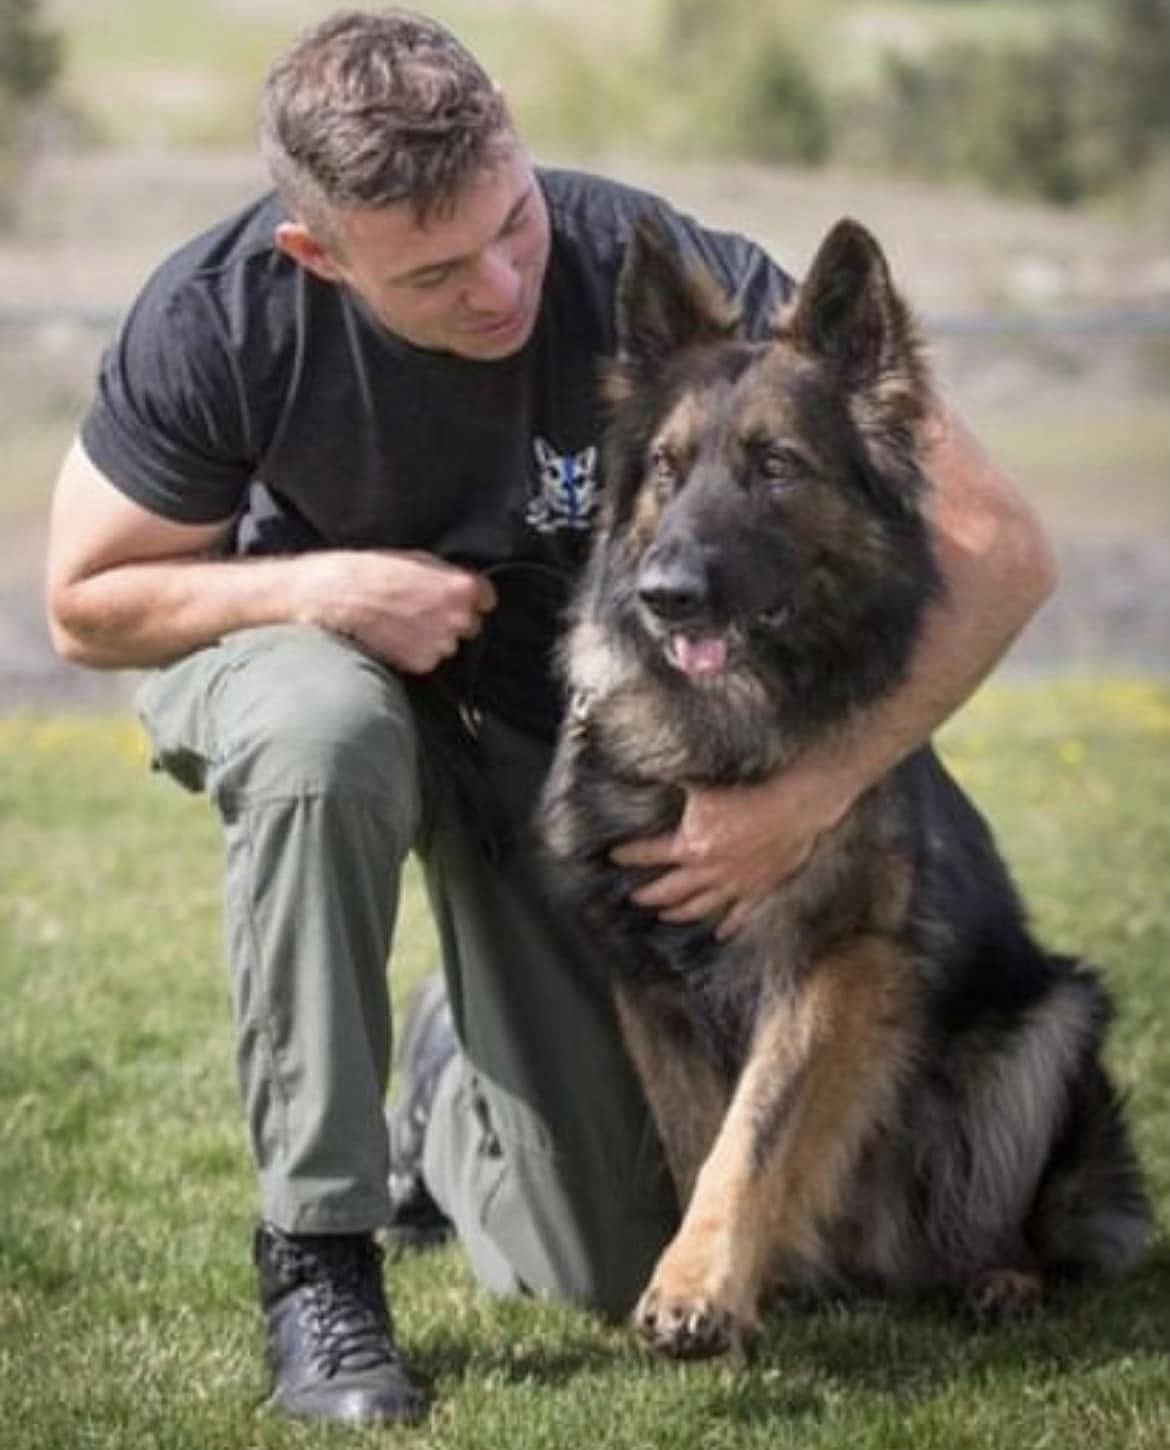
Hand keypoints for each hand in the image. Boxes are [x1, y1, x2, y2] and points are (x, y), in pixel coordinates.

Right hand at [294, 549, 496, 672]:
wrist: (339, 597)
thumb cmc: (373, 573)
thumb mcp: (417, 560)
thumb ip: (447, 576)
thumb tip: (463, 586)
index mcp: (461, 588)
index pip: (487, 599)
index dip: (472, 599)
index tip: (458, 600)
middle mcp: (458, 618)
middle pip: (470, 625)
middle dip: (451, 619)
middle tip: (419, 610)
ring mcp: (442, 644)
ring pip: (448, 644)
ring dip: (431, 637)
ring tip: (401, 622)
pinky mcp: (423, 663)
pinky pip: (427, 659)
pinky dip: (414, 653)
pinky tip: (394, 637)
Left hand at [610, 757, 853, 938]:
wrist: (797, 804)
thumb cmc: (752, 790)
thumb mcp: (703, 783)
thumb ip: (674, 782)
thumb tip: (648, 768)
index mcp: (691, 846)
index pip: (650, 853)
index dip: (629, 855)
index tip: (614, 856)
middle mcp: (709, 871)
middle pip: (669, 889)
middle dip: (648, 893)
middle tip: (633, 898)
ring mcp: (734, 884)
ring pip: (700, 906)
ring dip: (678, 913)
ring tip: (664, 916)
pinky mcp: (758, 889)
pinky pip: (740, 914)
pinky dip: (728, 926)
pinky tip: (719, 934)